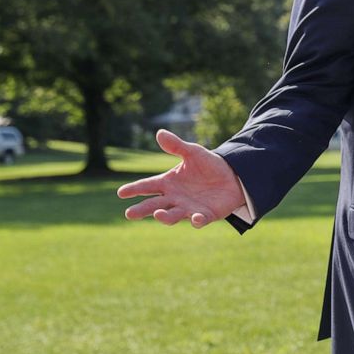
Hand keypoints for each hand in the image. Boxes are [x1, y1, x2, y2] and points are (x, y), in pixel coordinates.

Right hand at [117, 129, 244, 227]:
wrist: (232, 176)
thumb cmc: (208, 165)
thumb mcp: (193, 152)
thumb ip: (177, 146)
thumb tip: (160, 133)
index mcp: (169, 183)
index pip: (147, 186)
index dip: (135, 189)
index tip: (121, 192)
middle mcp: (175, 198)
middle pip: (154, 205)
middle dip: (142, 209)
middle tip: (129, 213)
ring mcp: (189, 208)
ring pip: (173, 215)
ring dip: (165, 217)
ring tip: (158, 214)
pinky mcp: (206, 215)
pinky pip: (200, 220)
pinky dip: (197, 220)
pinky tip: (196, 218)